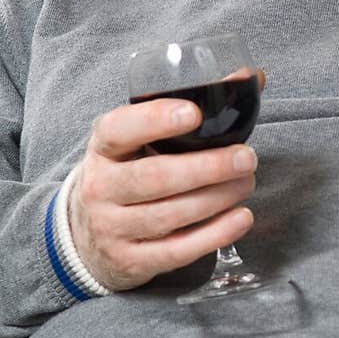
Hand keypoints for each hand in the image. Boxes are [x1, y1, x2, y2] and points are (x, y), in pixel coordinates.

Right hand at [68, 97, 257, 290]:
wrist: (87, 237)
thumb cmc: (128, 175)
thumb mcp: (140, 142)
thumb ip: (191, 110)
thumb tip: (252, 77)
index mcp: (102, 148)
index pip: (118, 130)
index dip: (155, 120)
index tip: (194, 113)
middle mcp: (100, 188)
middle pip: (153, 177)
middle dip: (205, 167)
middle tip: (245, 157)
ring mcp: (111, 228)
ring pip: (168, 215)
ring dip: (215, 199)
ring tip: (247, 182)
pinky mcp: (130, 261)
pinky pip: (176, 251)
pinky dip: (213, 236)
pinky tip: (241, 218)